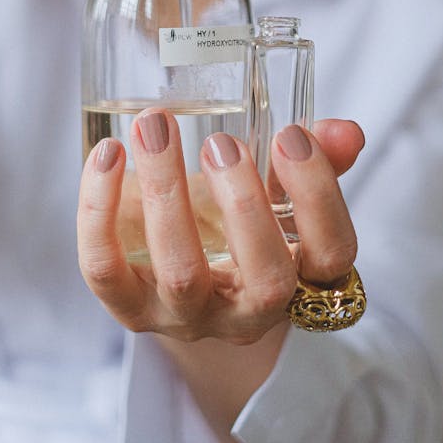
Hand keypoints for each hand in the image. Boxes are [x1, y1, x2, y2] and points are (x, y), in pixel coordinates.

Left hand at [78, 110, 362, 344]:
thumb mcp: (272, 188)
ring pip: (181, 271)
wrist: (162, 265)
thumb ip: (313, 156)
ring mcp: (184, 316)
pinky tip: (107, 154)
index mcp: (296, 278)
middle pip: (267, 280)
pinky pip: (105, 268)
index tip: (290, 134)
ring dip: (168, 191)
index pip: (332, 257)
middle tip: (220, 141)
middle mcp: (246, 312)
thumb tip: (343, 130)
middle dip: (246, 203)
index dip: (319, 196)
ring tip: (155, 127)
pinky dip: (99, 208)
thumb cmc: (228, 217)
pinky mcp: (126, 306)